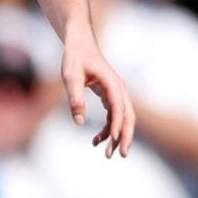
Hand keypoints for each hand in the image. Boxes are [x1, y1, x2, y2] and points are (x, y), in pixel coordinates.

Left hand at [62, 22, 135, 154]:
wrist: (79, 42)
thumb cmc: (74, 57)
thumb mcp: (70, 76)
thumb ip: (75, 98)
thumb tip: (80, 123)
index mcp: (111, 82)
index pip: (119, 108)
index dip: (119, 126)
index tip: (115, 142)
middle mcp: (118, 88)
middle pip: (128, 116)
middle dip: (126, 137)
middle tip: (121, 155)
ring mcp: (116, 92)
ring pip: (122, 118)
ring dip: (117, 136)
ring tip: (106, 153)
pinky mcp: (110, 95)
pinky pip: (113, 115)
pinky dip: (108, 128)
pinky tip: (96, 139)